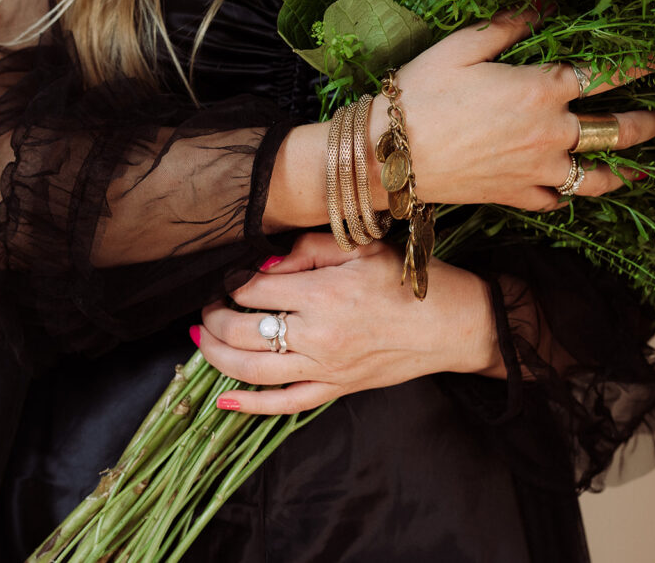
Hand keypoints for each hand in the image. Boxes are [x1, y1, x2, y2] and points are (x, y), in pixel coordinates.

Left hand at [191, 233, 501, 414]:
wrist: (453, 324)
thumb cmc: (408, 281)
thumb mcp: (361, 248)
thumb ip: (308, 250)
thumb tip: (266, 264)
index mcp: (324, 294)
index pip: (254, 290)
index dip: (232, 282)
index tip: (231, 277)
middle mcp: (319, 336)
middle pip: (243, 331)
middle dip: (214, 317)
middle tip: (208, 307)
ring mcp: (326, 368)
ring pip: (253, 370)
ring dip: (217, 357)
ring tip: (201, 340)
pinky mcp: (336, 389)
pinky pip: (286, 405)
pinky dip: (251, 406)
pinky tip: (223, 401)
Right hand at [365, 7, 654, 210]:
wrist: (389, 156)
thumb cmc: (420, 94)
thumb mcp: (464, 46)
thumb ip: (512, 26)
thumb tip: (545, 5)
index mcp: (543, 91)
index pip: (607, 74)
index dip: (639, 63)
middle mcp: (551, 134)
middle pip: (617, 131)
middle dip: (652, 123)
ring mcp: (537, 172)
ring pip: (597, 177)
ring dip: (627, 172)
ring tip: (647, 170)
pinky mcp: (516, 196)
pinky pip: (557, 202)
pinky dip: (569, 197)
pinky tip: (575, 191)